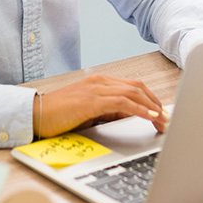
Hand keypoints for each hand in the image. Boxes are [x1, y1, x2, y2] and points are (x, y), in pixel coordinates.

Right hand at [36, 74, 167, 137]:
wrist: (35, 114)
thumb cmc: (59, 115)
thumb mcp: (90, 111)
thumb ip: (108, 110)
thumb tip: (129, 115)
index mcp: (100, 83)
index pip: (133, 87)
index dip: (151, 99)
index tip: (161, 114)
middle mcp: (99, 82)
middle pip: (137, 87)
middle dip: (156, 103)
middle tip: (166, 120)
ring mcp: (95, 89)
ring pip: (133, 93)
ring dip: (151, 108)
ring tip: (162, 121)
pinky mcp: (91, 100)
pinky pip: (121, 103)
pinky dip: (138, 109)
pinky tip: (149, 116)